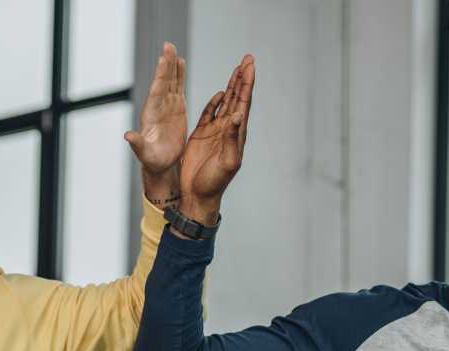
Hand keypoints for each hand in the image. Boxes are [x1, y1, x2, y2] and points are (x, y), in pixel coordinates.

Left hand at [125, 42, 186, 204]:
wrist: (160, 164)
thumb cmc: (152, 161)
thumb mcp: (143, 153)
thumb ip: (136, 144)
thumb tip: (127, 136)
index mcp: (151, 114)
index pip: (157, 90)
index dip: (161, 74)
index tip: (164, 58)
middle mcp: (158, 107)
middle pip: (163, 81)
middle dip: (166, 64)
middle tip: (168, 45)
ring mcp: (167, 106)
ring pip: (170, 82)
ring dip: (172, 66)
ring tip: (173, 49)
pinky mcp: (176, 109)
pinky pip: (177, 88)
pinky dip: (179, 76)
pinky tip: (180, 63)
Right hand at [177, 54, 255, 225]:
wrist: (198, 195)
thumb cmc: (214, 183)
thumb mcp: (227, 162)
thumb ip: (232, 138)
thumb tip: (237, 115)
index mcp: (236, 134)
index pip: (244, 103)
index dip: (247, 84)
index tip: (250, 66)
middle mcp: (228, 130)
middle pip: (238, 98)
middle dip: (243, 78)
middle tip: (248, 58)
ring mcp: (216, 132)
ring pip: (227, 102)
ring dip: (233, 85)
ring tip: (238, 68)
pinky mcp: (202, 135)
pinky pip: (210, 113)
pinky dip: (216, 101)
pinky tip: (221, 92)